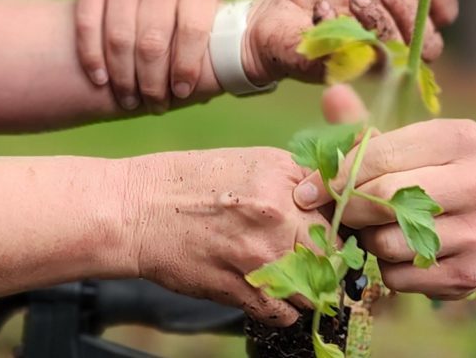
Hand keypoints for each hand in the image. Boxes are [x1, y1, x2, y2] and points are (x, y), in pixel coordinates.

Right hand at [74, 0, 219, 110]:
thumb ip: (209, 36)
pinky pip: (87, 25)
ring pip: (119, 37)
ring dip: (123, 77)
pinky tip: (100, 79)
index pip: (192, 30)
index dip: (186, 68)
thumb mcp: (202, 2)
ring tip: (128, 99)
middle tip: (152, 105)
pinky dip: (92, 57)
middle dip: (151, 82)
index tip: (180, 93)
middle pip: (152, 41)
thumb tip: (208, 90)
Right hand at [126, 147, 328, 327]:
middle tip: (313, 262)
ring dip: (306, 289)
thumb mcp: (247, 161)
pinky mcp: (242, 289)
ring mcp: (261, 255)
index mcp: (282, 176)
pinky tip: (267, 294)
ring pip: (314, 288)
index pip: (338, 208)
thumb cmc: (187, 182)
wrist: (137, 210)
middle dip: (327, 261)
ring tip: (289, 280)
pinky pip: (284, 314)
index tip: (329, 234)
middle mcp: (278, 213)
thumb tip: (325, 197)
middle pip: (333, 252)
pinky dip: (281, 310)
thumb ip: (292, 178)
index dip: (336, 225)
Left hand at [244, 0, 459, 86]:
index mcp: (405, 17)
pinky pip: (354, 58)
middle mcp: (396, 46)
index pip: (444, 13)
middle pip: (430, 42)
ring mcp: (371, 64)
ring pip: (398, 53)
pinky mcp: (343, 74)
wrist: (273, 15)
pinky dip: (337, 26)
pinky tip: (321, 10)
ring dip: (379, 20)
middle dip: (410, 11)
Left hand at [299, 119, 475, 299]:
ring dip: (368, 239)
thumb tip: (332, 93)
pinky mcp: (473, 274)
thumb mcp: (408, 141)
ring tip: (373, 228)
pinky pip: (402, 277)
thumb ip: (364, 124)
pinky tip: (396, 252)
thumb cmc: (436, 170)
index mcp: (462, 138)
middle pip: (386, 198)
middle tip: (334, 211)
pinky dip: (386, 268)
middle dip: (348, 207)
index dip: (336, 174)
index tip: (305, 190)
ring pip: (391, 242)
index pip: (382, 155)